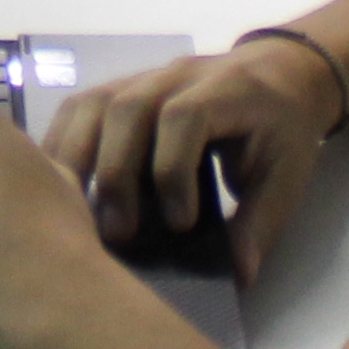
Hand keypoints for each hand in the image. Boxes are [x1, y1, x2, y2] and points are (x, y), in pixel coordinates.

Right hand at [37, 43, 336, 282]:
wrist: (277, 75)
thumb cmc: (281, 130)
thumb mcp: (287, 176)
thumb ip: (261, 222)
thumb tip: (239, 275)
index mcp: (229, 89)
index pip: (185, 117)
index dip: (173, 170)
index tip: (180, 224)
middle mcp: (179, 74)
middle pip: (129, 108)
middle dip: (118, 174)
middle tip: (120, 234)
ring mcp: (144, 75)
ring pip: (94, 103)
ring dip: (78, 160)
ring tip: (75, 213)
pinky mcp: (119, 86)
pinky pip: (78, 107)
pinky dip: (63, 145)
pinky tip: (60, 186)